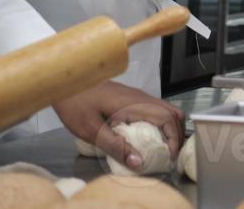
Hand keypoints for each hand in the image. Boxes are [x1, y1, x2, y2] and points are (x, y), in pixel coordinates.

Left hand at [53, 81, 184, 169]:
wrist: (65, 80)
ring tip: (161, 148)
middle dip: (178, 134)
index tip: (169, 157)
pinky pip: (155, 109)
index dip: (175, 138)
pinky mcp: (131, 97)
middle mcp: (141, 98)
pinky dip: (161, 123)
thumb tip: (139, 163)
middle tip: (169, 155)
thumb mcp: (91, 130)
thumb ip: (116, 146)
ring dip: (170, 128)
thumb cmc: (75, 103)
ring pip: (166, 109)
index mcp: (135, 104)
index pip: (168, 119)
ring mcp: (137, 96)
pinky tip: (146, 137)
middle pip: (173, 112)